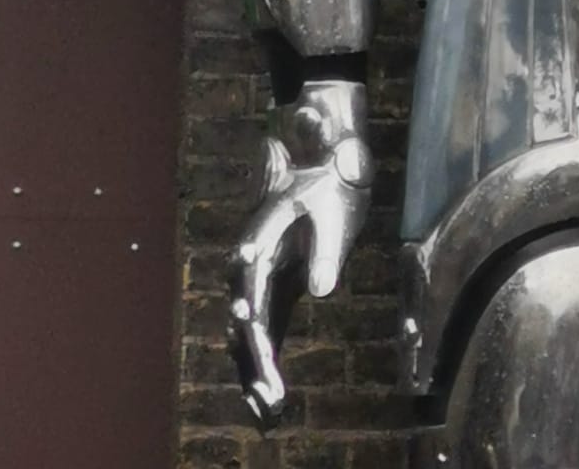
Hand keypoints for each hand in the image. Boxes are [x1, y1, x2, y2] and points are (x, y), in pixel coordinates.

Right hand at [228, 79, 372, 429]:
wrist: (328, 164)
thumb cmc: (332, 187)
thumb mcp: (334, 212)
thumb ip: (327, 251)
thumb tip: (321, 290)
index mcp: (259, 241)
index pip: (252, 292)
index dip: (252, 326)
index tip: (258, 357)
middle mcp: (248, 264)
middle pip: (244, 321)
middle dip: (253, 364)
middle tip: (268, 403)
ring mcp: (257, 279)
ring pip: (246, 335)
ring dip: (254, 374)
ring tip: (268, 414)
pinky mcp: (271, 291)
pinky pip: (261, 334)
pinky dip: (263, 365)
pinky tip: (270, 401)